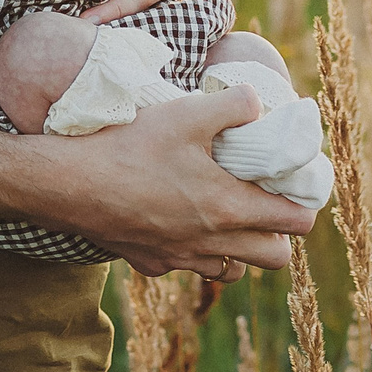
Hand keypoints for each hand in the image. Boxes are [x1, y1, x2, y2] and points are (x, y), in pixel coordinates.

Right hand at [35, 88, 313, 273]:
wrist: (67, 183)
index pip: (296, 224)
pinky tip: (174, 219)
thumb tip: (258, 102)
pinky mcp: (149, 262)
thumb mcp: (186, 112)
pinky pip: (185, 266)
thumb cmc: (129, 147)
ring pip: (231, 270)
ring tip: (223, 212)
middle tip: (262, 198)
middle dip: (278, 232)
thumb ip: (233, 104)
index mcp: (228, 208)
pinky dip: (192, 250)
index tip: (295, 183)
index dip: (304, 203)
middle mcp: (211, 243)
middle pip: (274, 258)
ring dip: (238, 247)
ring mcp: (179, 258)